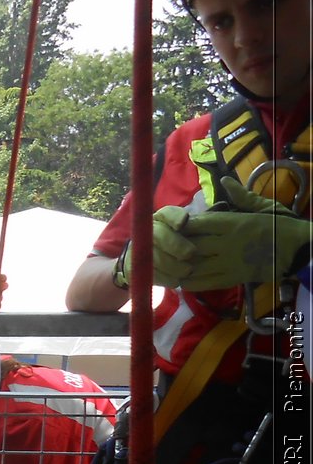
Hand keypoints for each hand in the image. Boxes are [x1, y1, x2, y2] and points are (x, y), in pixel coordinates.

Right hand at [146, 205, 198, 288]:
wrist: (151, 265)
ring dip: (171, 264)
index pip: (167, 213)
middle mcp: (148, 231)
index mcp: (162, 219)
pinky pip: (149, 272)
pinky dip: (164, 278)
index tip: (183, 223)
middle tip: (189, 254)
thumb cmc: (181, 247)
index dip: (174, 217)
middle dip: (174, 244)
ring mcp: (138, 249)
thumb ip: (197, 227)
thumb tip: (203, 223)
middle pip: (158, 234)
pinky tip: (176, 281)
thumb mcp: (191, 234)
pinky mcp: (133, 267)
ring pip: (153, 255)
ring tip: (187, 271)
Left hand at [176, 176, 312, 289]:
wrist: (300, 250)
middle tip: (163, 245)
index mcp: (235, 224)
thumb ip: (241, 196)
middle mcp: (228, 244)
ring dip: (176, 266)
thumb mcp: (264, 206)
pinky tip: (178, 278)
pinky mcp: (232, 279)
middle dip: (175, 246)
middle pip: (192, 245)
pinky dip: (188, 282)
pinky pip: (204, 283)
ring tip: (165, 263)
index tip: (172, 224)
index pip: (199, 223)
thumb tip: (224, 180)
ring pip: (194, 266)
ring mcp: (229, 264)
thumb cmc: (282, 225)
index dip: (182, 225)